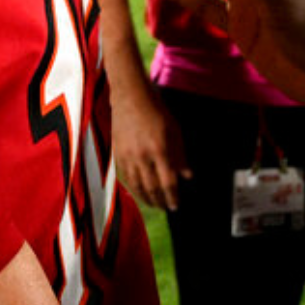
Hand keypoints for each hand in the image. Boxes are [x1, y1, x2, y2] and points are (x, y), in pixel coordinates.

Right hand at [110, 81, 189, 210]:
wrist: (130, 97)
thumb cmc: (156, 110)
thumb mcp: (174, 130)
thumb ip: (180, 155)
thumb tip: (187, 176)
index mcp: (159, 149)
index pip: (168, 182)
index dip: (173, 196)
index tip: (176, 205)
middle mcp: (142, 156)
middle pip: (152, 188)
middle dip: (160, 201)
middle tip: (166, 207)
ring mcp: (127, 156)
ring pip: (136, 186)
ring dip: (146, 198)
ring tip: (153, 203)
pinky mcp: (117, 154)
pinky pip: (125, 177)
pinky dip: (133, 188)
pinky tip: (139, 191)